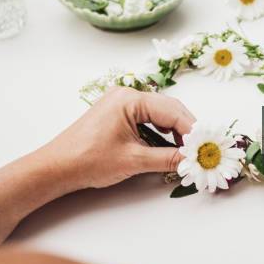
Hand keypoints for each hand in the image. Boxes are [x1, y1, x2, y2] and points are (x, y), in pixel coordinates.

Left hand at [48, 87, 194, 190]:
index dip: (192, 130)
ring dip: (174, 132)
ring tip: (187, 151)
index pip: (172, 110)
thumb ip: (167, 158)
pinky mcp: (118, 114)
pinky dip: (160, 132)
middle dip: (186, 130)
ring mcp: (121, 103)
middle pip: (168, 109)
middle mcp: (127, 95)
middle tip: (201, 149)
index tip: (206, 146)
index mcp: (130, 99)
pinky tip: (169, 147)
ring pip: (159, 114)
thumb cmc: (89, 160)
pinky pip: (147, 119)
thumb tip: (192, 159)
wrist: (56, 168)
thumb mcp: (134, 160)